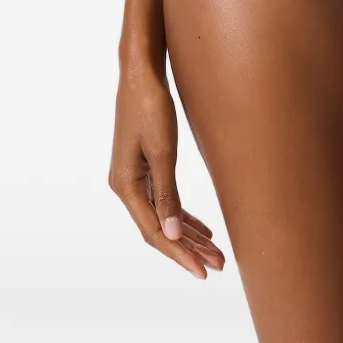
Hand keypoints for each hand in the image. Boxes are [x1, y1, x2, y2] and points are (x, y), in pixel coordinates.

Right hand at [109, 62, 224, 277]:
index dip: (180, 254)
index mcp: (125, 186)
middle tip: (218, 265)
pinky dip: (180, 215)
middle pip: (158, 229)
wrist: (140, 71)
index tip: (203, 271)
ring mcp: (132, 176)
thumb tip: (172, 234)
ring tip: (214, 251)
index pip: (155, 232)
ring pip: (161, 216)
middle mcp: (124, 186)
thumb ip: (166, 194)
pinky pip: (161, 200)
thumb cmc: (151, 106)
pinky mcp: (141, 166)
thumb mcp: (163, 150)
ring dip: (187, 234)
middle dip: (188, 249)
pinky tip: (198, 226)